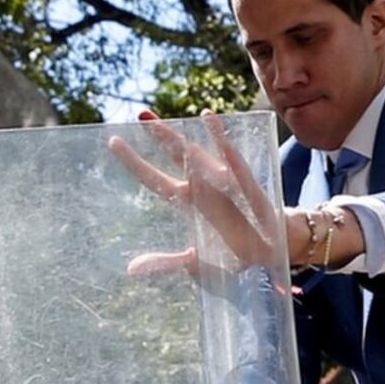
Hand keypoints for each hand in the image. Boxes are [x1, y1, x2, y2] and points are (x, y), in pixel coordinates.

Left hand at [108, 110, 281, 276]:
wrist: (270, 260)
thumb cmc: (233, 258)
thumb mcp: (195, 264)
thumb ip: (166, 263)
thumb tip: (130, 269)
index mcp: (188, 204)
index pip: (155, 180)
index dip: (135, 162)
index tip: (114, 142)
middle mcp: (203, 189)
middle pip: (176, 157)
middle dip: (160, 136)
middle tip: (140, 114)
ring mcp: (225, 185)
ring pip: (201, 155)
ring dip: (187, 138)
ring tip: (173, 116)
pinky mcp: (248, 188)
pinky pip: (234, 164)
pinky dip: (223, 143)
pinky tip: (211, 122)